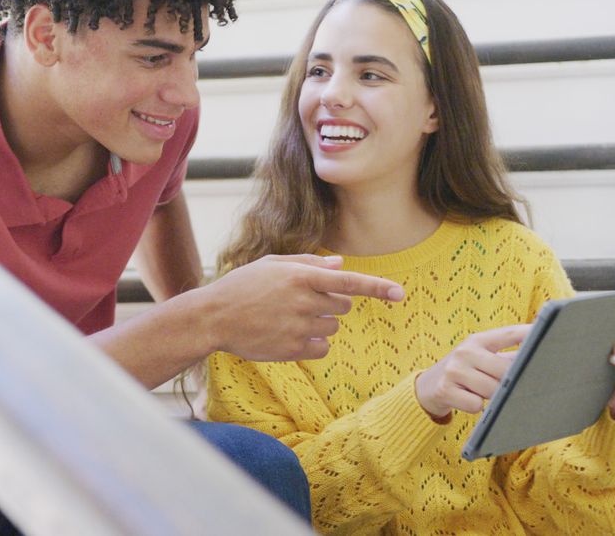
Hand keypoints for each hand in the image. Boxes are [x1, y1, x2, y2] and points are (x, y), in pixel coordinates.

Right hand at [201, 254, 404, 361]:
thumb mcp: (272, 265)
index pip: (351, 282)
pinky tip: (289, 335)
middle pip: (344, 305)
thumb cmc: (243, 286)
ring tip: (288, 317)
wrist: (214, 318)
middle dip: (332, 302)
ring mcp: (299, 328)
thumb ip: (309, 264)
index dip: (378, 288)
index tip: (400, 294)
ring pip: (333, 327)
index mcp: (301, 277)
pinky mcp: (294, 350)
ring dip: (320, 322)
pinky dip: (314, 343)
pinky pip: (322, 348)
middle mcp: (304, 302)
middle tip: (303, 301)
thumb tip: (342, 265)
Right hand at [414, 325, 529, 418]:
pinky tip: (470, 401)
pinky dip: (477, 408)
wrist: (427, 387)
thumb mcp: (481, 358)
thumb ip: (507, 357)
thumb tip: (540, 359)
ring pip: (491, 389)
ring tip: (488, 395)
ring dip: (495, 398)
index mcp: (478, 340)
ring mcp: (454, 370)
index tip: (549, 332)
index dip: (529, 333)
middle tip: (516, 388)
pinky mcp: (445, 389)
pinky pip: (475, 405)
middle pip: (504, 369)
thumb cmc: (465, 372)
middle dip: (512, 382)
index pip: (508, 334)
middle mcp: (466, 351)